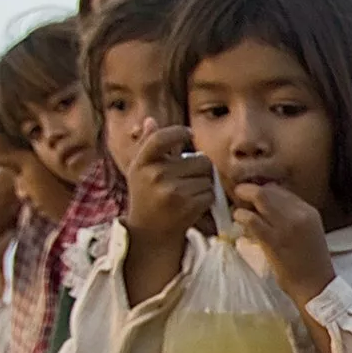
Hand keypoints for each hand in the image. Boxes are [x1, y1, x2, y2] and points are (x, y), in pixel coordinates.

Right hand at [123, 126, 212, 251]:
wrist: (149, 232)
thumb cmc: (146, 195)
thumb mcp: (140, 170)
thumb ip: (147, 145)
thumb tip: (151, 120)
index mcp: (142, 163)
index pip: (161, 138)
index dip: (178, 132)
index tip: (189, 134)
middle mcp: (155, 175)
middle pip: (200, 160)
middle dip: (200, 168)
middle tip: (188, 178)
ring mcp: (171, 191)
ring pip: (207, 178)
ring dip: (204, 184)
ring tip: (187, 193)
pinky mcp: (187, 206)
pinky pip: (210, 193)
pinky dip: (207, 198)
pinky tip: (192, 204)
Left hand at [231, 179, 335, 306]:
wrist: (315, 285)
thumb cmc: (309, 262)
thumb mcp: (307, 231)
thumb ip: (291, 216)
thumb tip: (265, 206)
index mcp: (309, 211)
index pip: (280, 190)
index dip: (263, 190)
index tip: (253, 196)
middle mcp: (299, 215)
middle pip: (268, 190)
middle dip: (249, 190)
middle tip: (239, 195)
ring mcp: (286, 226)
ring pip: (259, 199)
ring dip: (243, 202)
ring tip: (239, 212)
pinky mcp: (273, 240)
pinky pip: (251, 219)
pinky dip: (241, 216)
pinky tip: (239, 221)